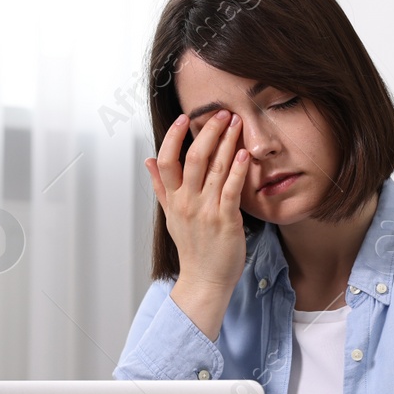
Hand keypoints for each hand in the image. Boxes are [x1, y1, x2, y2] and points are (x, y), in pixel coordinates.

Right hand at [145, 109, 249, 291]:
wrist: (204, 280)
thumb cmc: (192, 249)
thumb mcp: (171, 216)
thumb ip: (160, 186)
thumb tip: (149, 160)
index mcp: (174, 199)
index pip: (167, 160)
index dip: (174, 136)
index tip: (184, 118)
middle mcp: (187, 202)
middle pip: (193, 158)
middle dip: (208, 131)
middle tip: (221, 113)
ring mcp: (206, 211)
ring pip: (215, 169)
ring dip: (226, 142)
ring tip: (236, 123)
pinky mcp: (226, 220)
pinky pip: (232, 190)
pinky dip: (238, 170)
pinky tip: (244, 154)